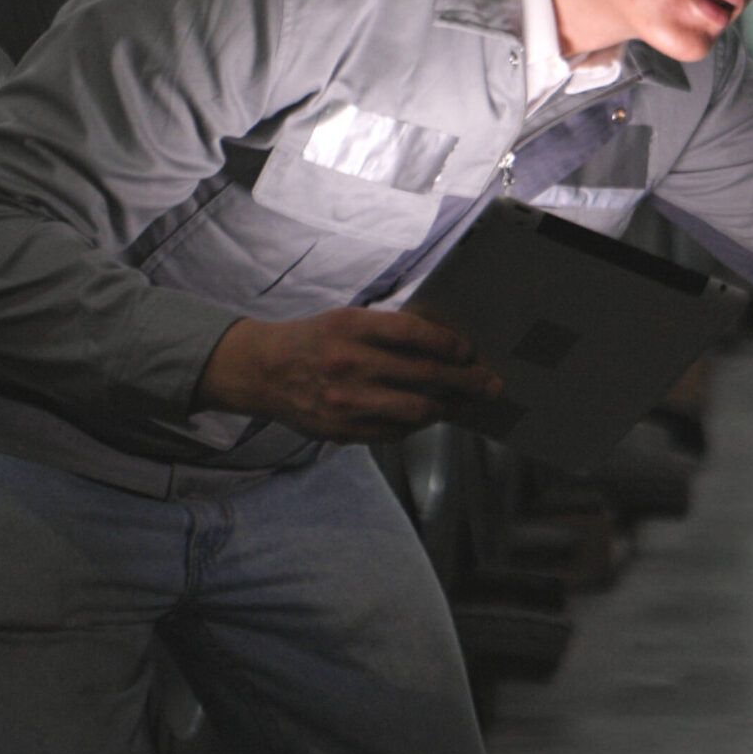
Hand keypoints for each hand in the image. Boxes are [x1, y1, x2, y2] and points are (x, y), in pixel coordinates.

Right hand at [195, 307, 502, 442]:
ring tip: (464, 404)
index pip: (415, 334)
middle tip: (489, 384)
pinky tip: (430, 417)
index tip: (468, 351)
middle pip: (426, 375)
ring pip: (417, 411)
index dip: (449, 344)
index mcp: (351, 328)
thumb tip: (444, 347)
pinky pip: (396, 432)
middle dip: (466, 381)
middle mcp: (349, 364)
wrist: (263, 371)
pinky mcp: (343, 430)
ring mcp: (346, 401)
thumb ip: (388, 331)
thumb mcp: (347, 320)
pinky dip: (418, 425)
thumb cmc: (315, 341)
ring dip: (449, 408)